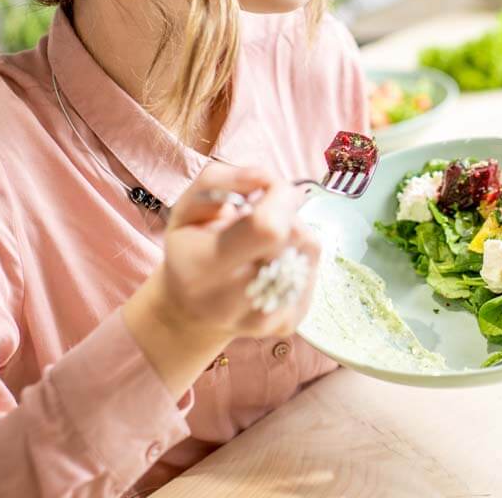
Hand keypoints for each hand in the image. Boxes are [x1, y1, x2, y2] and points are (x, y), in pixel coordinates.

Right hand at [122, 164, 319, 397]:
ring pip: (309, 249)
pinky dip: (299, 255)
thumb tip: (268, 177)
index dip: (279, 197)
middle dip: (285, 212)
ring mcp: (265, 319)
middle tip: (262, 216)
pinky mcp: (289, 324)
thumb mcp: (187, 206)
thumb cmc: (190, 249)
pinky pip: (314, 269)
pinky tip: (274, 261)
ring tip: (264, 242)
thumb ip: (221, 180)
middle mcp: (233, 302)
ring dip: (294, 232)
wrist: (191, 312)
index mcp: (203, 268)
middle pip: (295, 236)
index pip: (267, 228)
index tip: (267, 190)